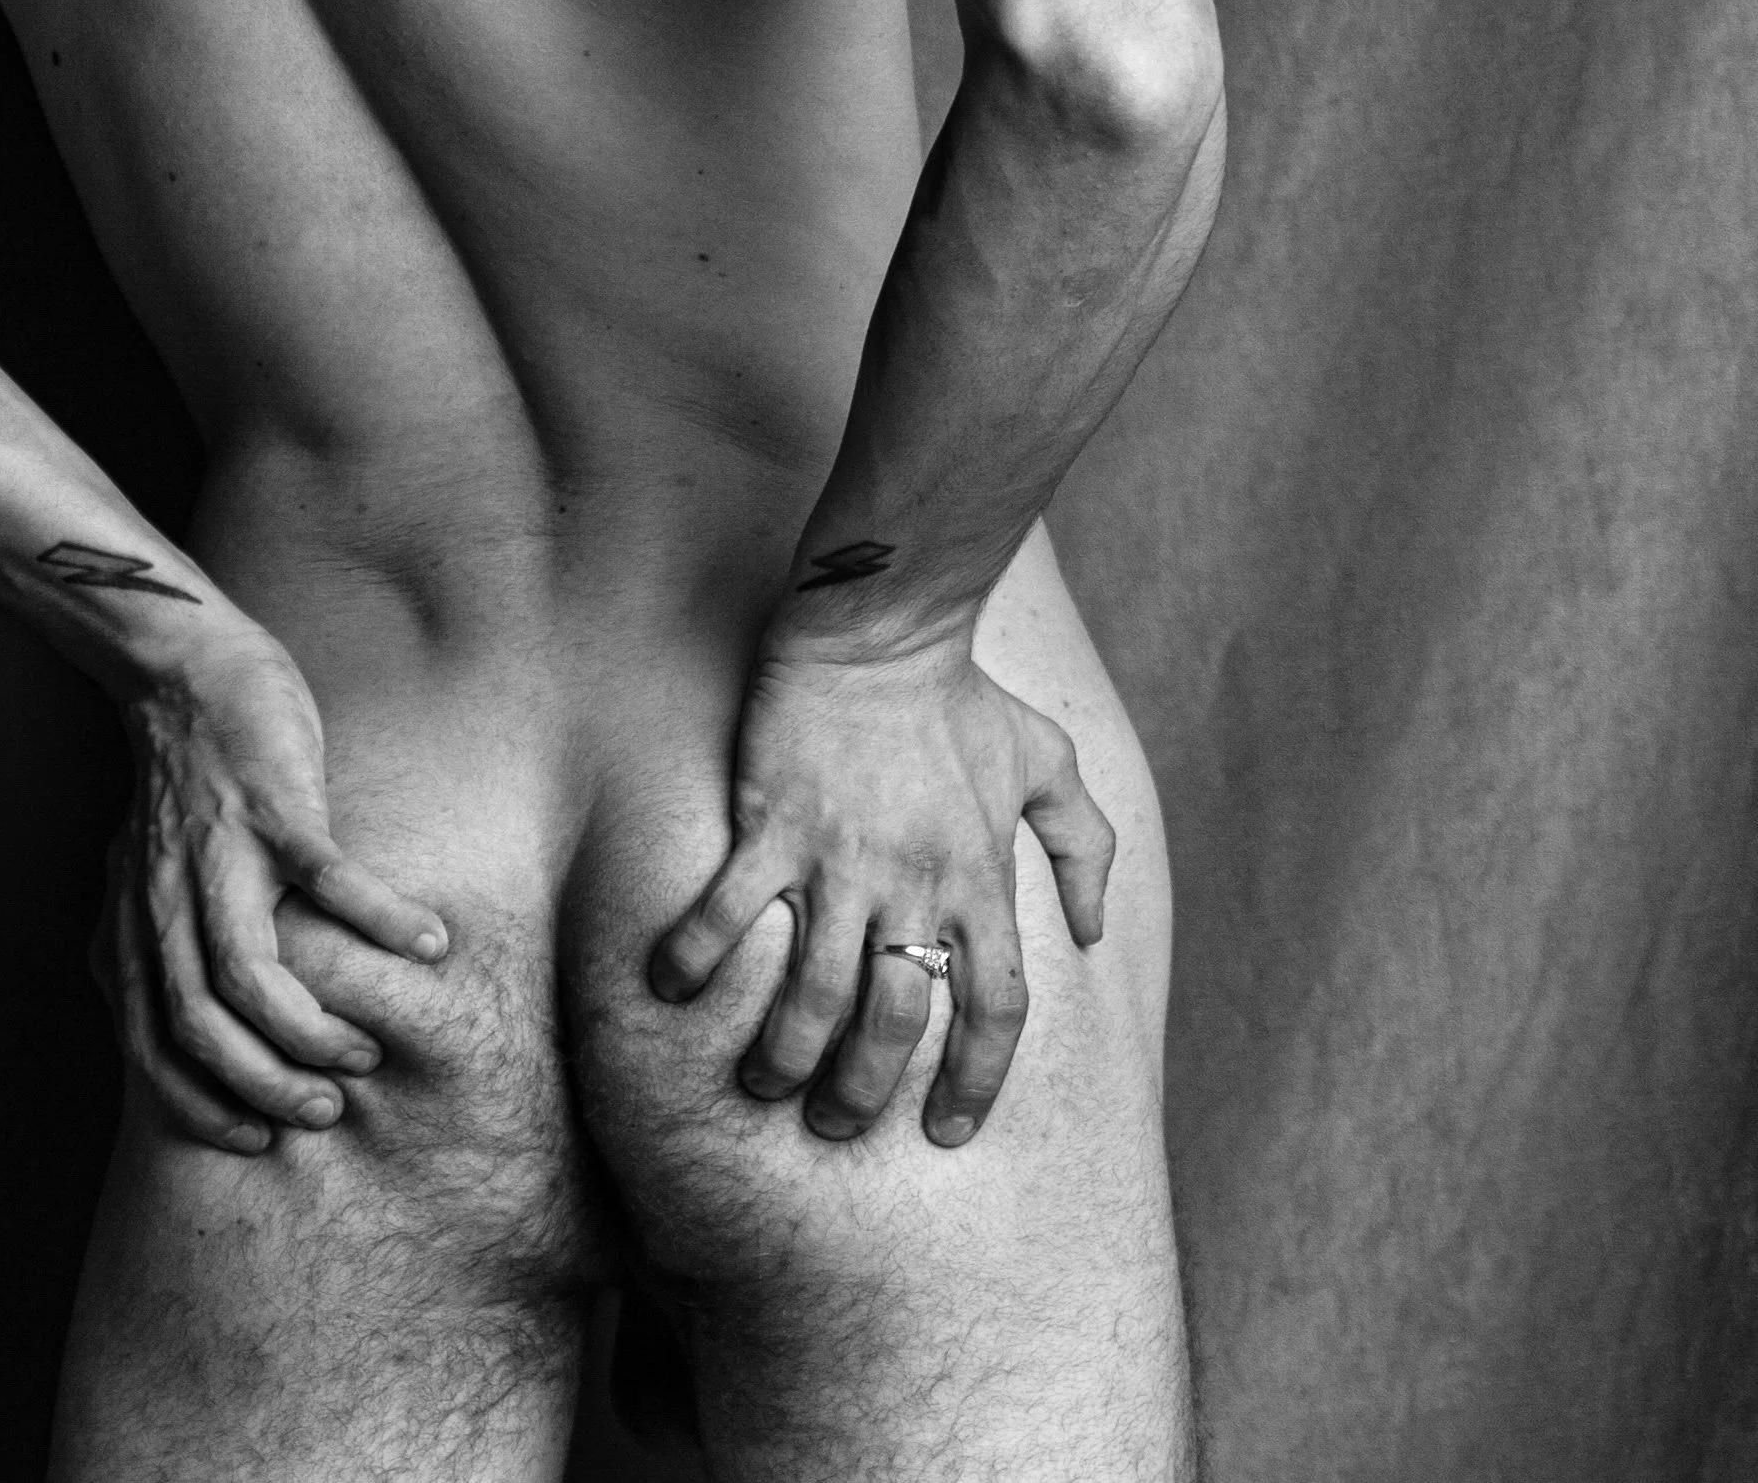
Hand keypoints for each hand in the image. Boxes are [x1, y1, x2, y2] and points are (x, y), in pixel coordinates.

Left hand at [92, 624, 447, 1155]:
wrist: (188, 673)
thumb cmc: (178, 781)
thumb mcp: (137, 875)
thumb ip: (144, 944)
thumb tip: (151, 1015)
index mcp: (135, 925)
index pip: (152, 1045)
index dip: (200, 1105)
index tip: (254, 1137)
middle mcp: (167, 899)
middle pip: (201, 1024)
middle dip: (261, 1084)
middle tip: (323, 1109)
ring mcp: (219, 852)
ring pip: (249, 970)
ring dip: (308, 1027)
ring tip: (363, 1053)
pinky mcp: (273, 803)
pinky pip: (328, 879)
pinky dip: (379, 919)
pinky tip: (428, 943)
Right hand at [649, 633, 1112, 1147]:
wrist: (880, 631)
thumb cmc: (962, 697)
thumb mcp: (1047, 763)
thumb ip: (1086, 845)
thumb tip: (1092, 929)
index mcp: (979, 880)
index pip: (995, 1010)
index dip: (976, 1081)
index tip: (949, 1129)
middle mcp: (913, 887)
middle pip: (894, 1025)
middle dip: (862, 1094)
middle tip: (832, 1124)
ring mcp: (839, 863)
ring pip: (812, 997)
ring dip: (785, 1056)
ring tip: (765, 1082)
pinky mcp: (773, 830)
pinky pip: (726, 916)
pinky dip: (694, 962)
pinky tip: (669, 991)